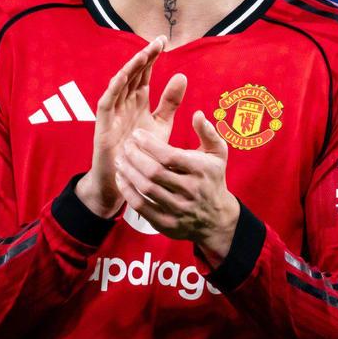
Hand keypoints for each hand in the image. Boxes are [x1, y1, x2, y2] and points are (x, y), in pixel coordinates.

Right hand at [76, 36, 187, 217]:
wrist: (126, 180)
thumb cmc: (142, 152)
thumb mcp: (161, 124)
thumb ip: (170, 102)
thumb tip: (182, 75)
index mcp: (138, 101)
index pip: (145, 73)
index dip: (152, 57)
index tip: (164, 40)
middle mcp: (124, 103)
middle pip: (133, 74)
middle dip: (144, 57)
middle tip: (157, 42)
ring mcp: (113, 113)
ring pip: (119, 84)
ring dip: (130, 69)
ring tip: (142, 55)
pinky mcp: (103, 126)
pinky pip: (106, 103)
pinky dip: (113, 89)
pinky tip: (122, 76)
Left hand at [114, 110, 239, 262]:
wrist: (216, 219)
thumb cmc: (212, 179)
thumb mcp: (217, 154)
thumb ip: (208, 132)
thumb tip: (197, 114)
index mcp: (201, 171)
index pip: (170, 156)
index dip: (149, 144)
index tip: (137, 134)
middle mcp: (190, 191)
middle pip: (155, 172)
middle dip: (135, 156)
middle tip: (125, 145)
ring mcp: (178, 210)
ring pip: (146, 189)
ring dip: (128, 172)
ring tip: (120, 159)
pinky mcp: (166, 224)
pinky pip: (141, 206)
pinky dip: (127, 191)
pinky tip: (121, 178)